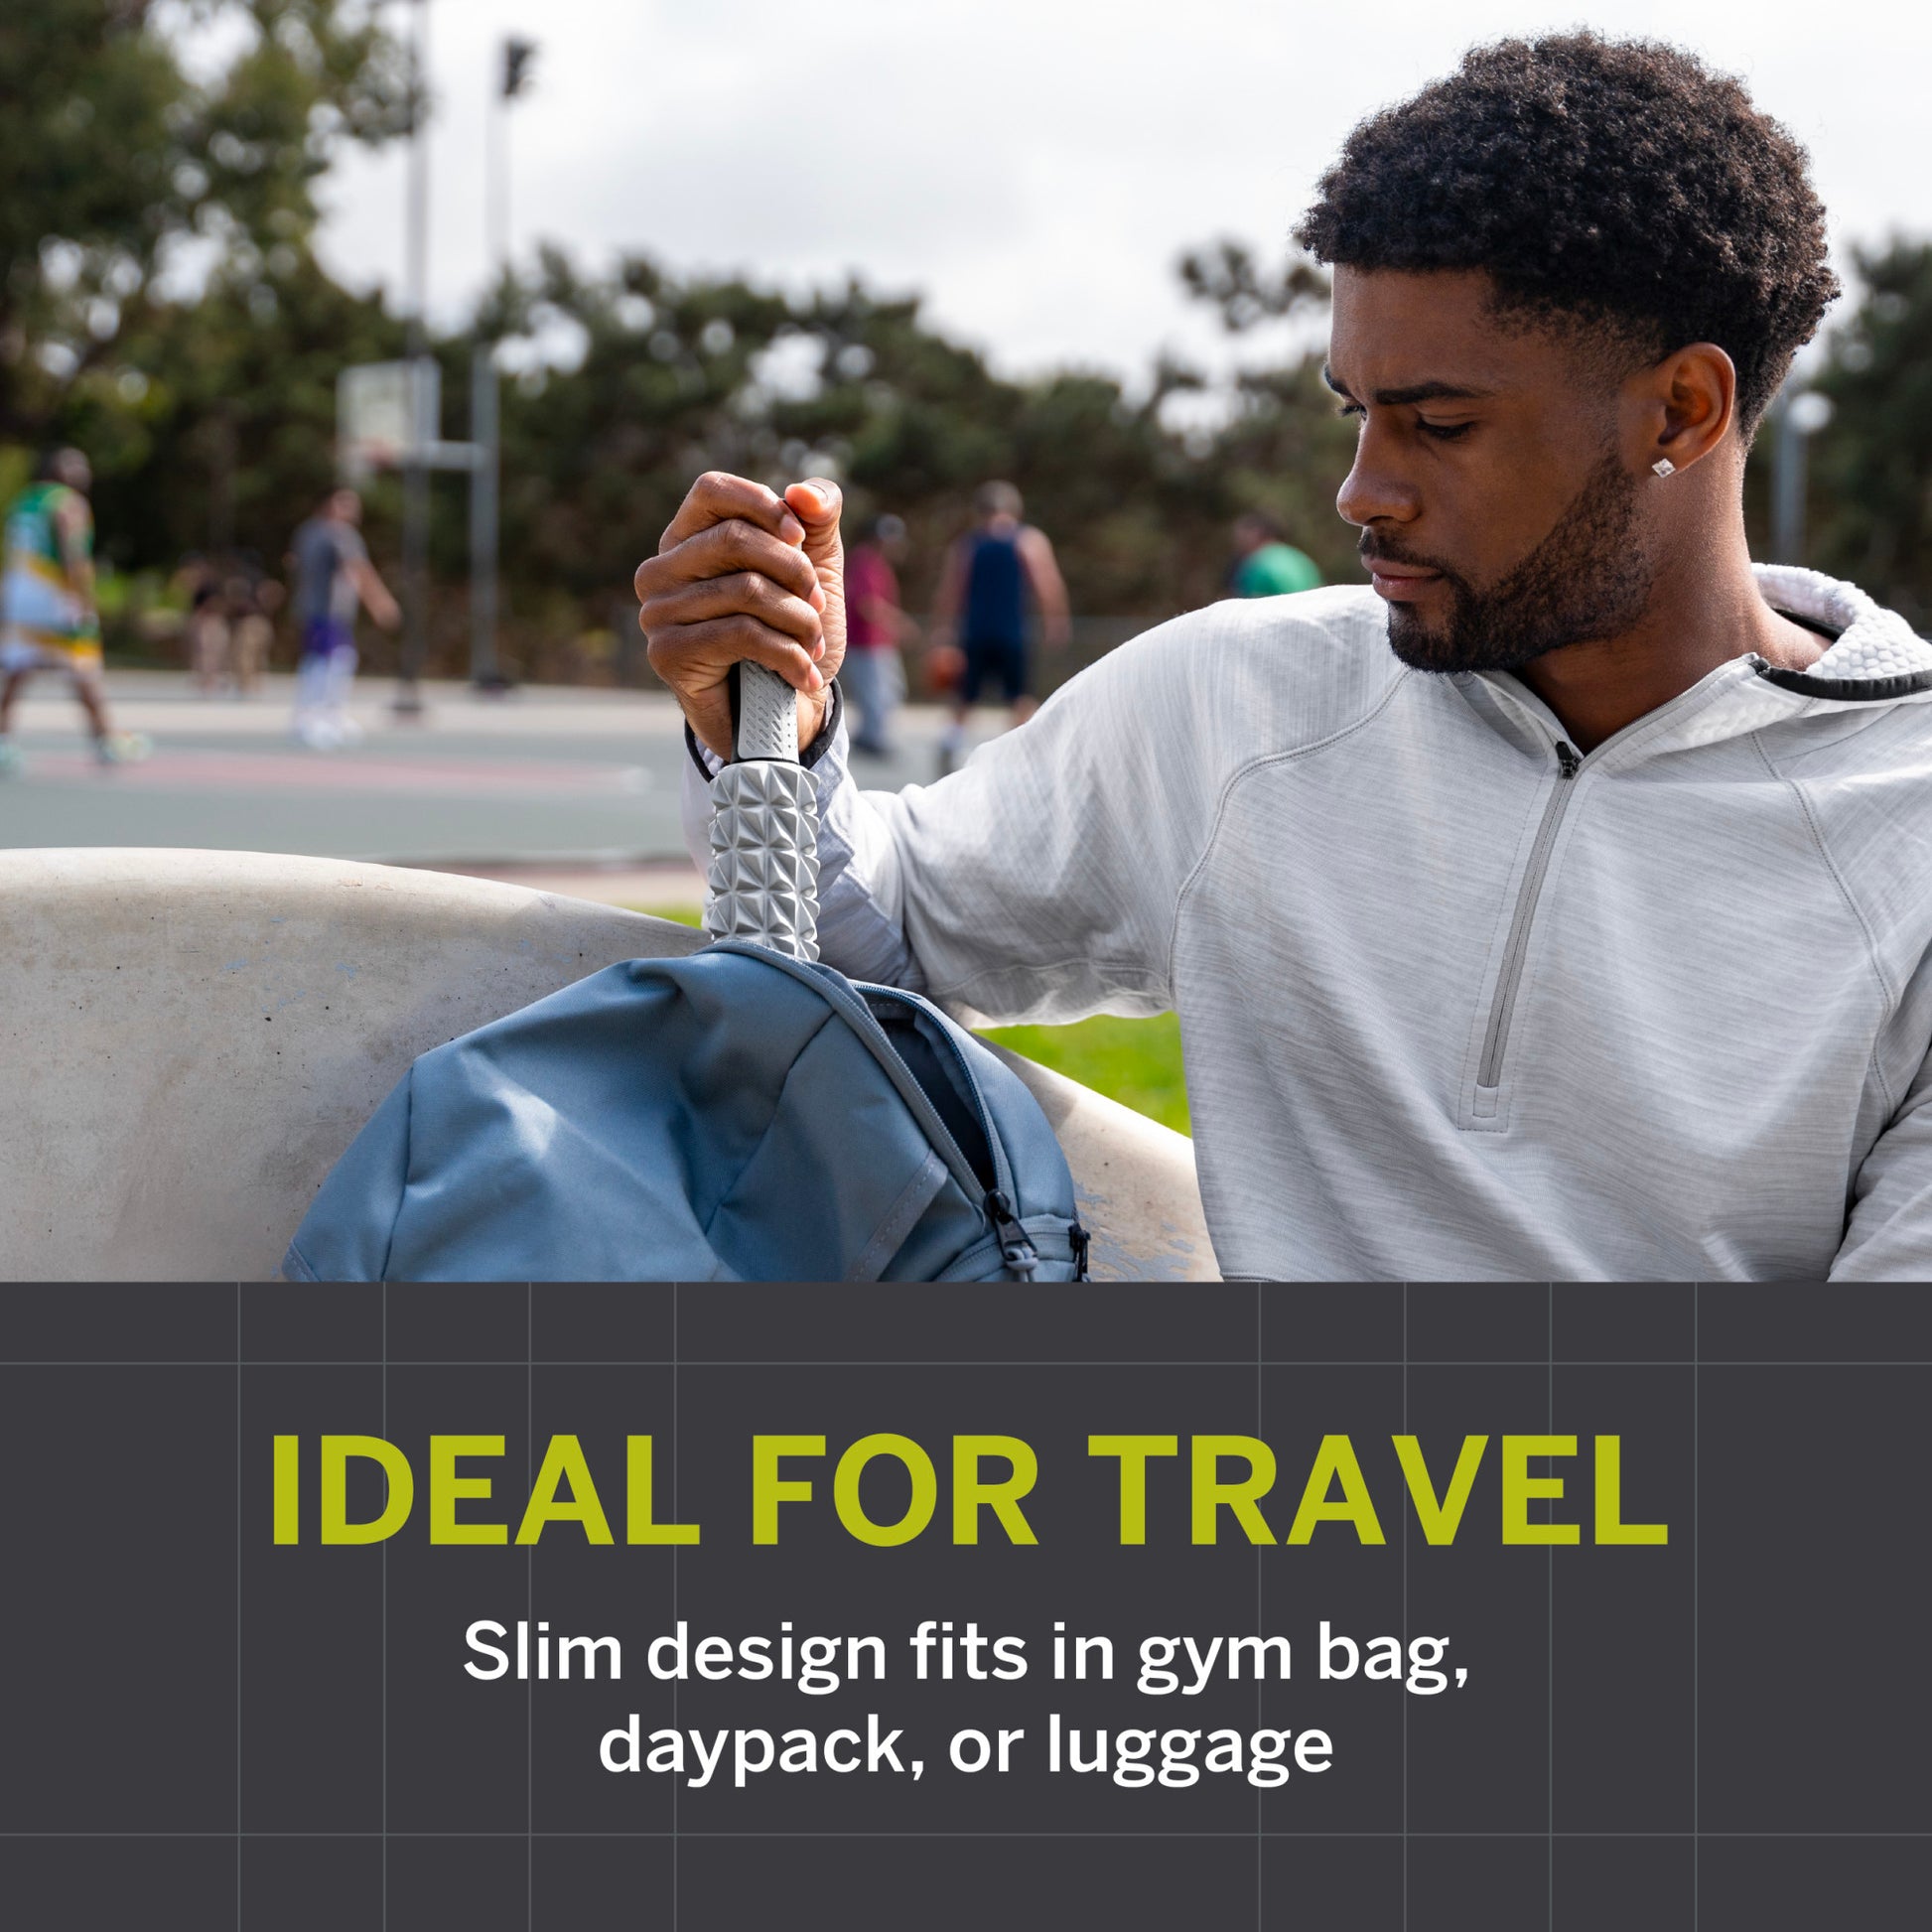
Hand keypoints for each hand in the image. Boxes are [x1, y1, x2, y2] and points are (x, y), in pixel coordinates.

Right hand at [636, 472, 844, 761]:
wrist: (786, 714)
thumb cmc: (793, 633)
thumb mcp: (816, 567)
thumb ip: (817, 518)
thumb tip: (803, 493)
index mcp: (688, 539)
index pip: (712, 490)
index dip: (763, 505)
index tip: (801, 540)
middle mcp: (661, 570)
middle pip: (734, 538)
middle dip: (795, 571)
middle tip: (817, 606)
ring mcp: (658, 612)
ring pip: (746, 590)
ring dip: (799, 620)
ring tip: (812, 644)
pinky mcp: (667, 653)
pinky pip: (741, 634)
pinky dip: (787, 653)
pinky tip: (803, 674)